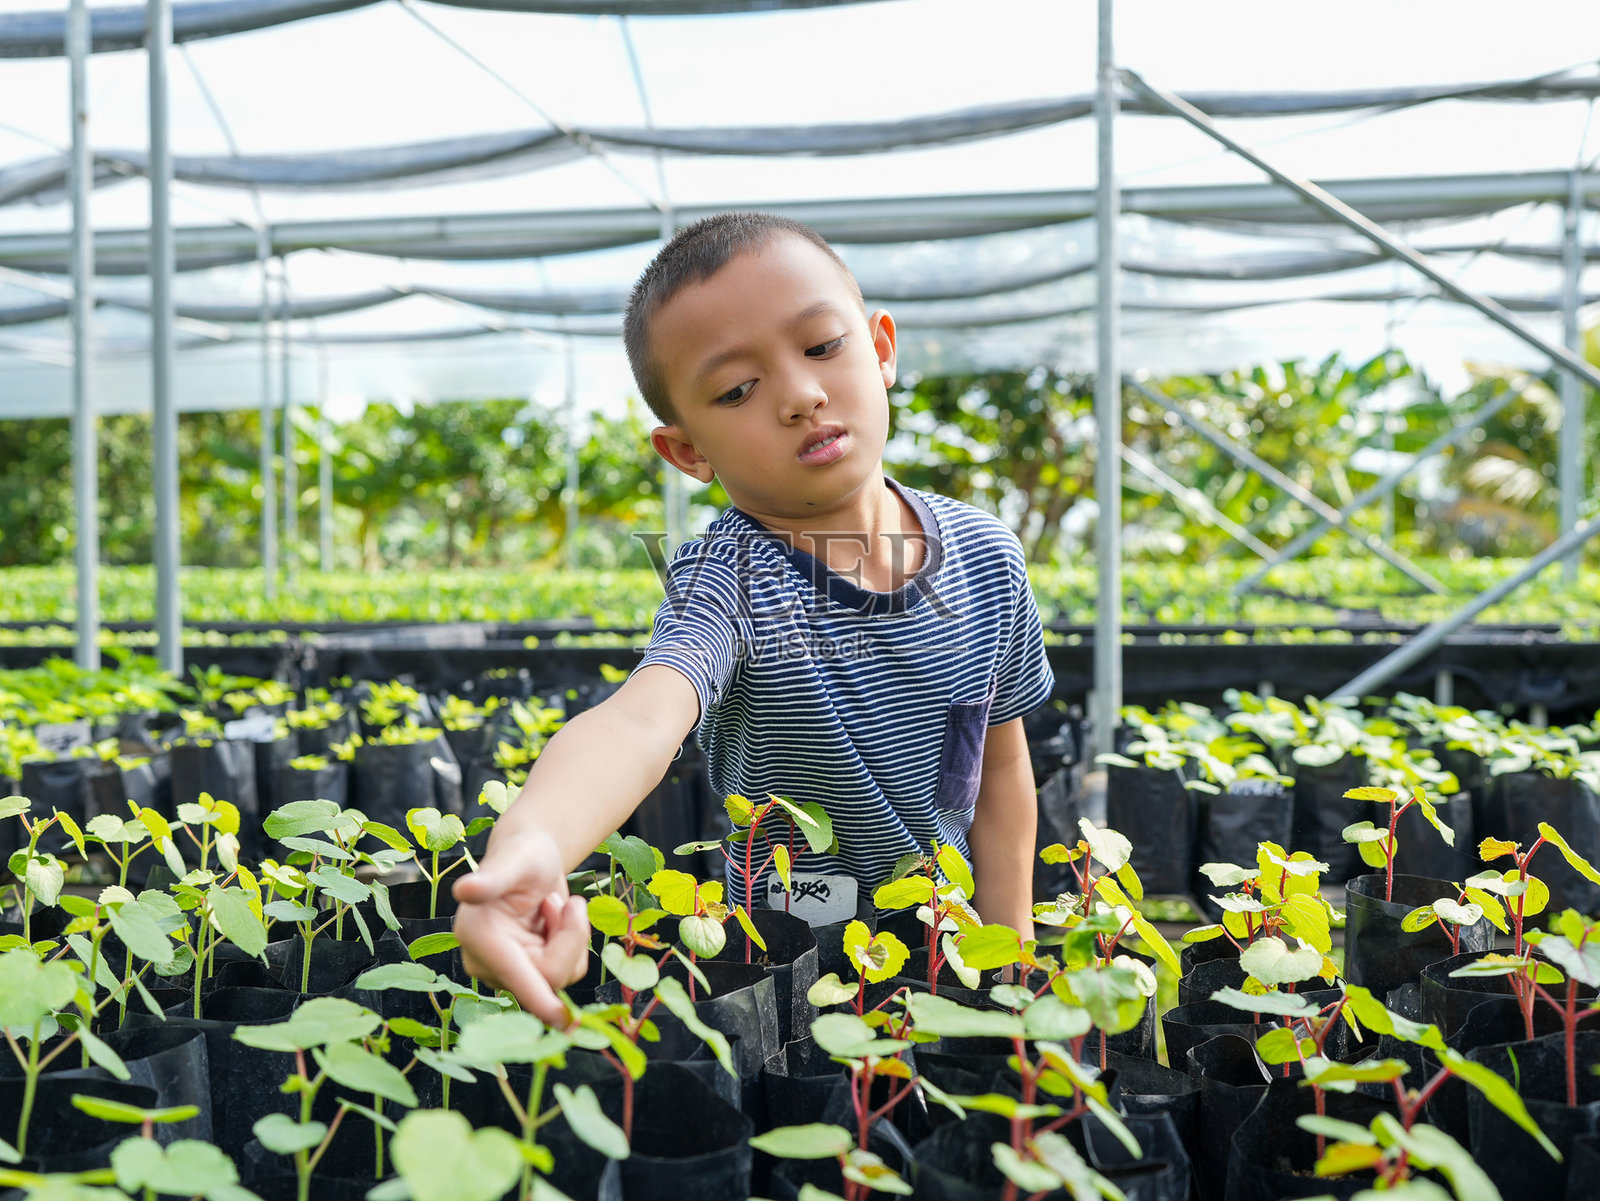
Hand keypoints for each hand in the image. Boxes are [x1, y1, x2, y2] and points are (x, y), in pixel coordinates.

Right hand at [452, 827, 590, 1025]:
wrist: (531, 859)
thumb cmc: (522, 853)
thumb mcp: (514, 858)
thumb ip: (492, 877)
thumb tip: (464, 889)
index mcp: (478, 937)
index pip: (517, 975)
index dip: (541, 1000)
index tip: (565, 1022)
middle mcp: (487, 961)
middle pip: (549, 976)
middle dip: (570, 938)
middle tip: (569, 902)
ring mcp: (506, 970)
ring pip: (561, 975)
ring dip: (571, 937)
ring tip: (552, 905)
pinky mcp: (526, 973)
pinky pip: (566, 971)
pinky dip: (571, 943)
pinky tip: (553, 920)